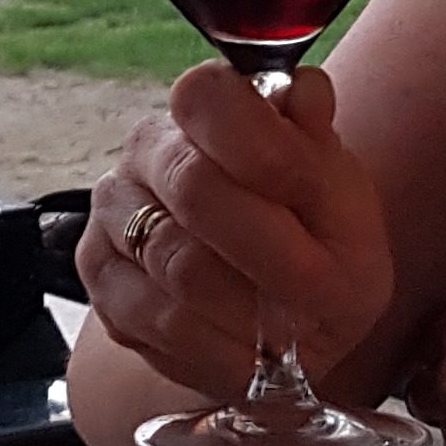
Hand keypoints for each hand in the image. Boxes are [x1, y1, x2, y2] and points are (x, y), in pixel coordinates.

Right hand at [73, 60, 393, 398]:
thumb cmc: (317, 241)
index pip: (208, 98)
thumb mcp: (343, 196)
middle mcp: (147, 152)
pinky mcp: (102, 284)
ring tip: (285, 327)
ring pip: (179, 266)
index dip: (262, 148)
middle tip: (318, 288)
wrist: (285, 310)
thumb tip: (305, 94)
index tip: (307, 194)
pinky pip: (161, 323)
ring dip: (250, 309)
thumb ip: (320, 148)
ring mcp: (114, 217)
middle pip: (196, 189)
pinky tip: (248, 351)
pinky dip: (221, 349)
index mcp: (210, 109)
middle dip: (272, 250)